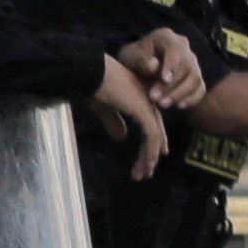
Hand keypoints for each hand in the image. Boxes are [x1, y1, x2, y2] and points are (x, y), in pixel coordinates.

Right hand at [91, 54, 171, 179]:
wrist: (93, 74)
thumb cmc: (95, 87)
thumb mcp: (104, 109)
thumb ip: (114, 123)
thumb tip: (121, 139)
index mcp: (139, 101)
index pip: (150, 126)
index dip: (151, 144)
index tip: (149, 161)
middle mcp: (148, 104)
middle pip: (155, 134)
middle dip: (150, 155)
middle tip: (146, 172)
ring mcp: (148, 107)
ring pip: (155, 138)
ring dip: (149, 158)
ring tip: (143, 174)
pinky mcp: (144, 112)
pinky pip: (152, 136)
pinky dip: (150, 152)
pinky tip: (147, 164)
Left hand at [122, 26, 206, 112]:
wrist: (139, 66)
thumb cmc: (133, 58)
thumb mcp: (130, 56)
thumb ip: (140, 60)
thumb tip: (154, 65)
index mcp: (166, 37)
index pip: (175, 50)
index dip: (172, 65)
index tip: (164, 79)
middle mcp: (183, 47)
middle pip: (187, 66)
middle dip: (172, 85)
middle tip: (155, 98)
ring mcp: (192, 62)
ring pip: (195, 78)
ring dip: (180, 93)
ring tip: (162, 104)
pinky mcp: (195, 77)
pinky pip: (200, 88)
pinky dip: (192, 98)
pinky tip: (179, 106)